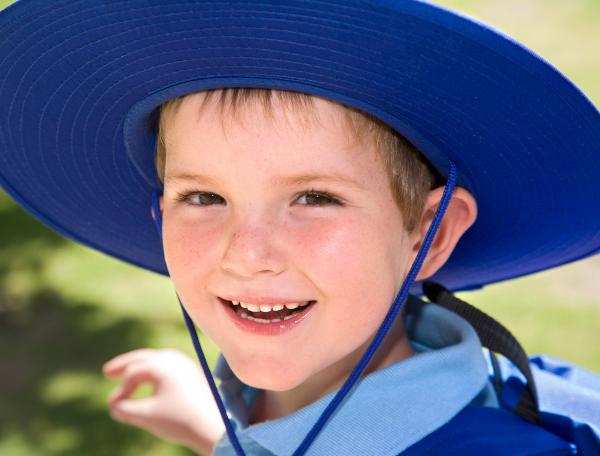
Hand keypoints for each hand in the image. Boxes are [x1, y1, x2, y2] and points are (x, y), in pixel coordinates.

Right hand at [103, 348, 224, 454]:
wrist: (212, 427)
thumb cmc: (179, 420)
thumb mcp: (146, 416)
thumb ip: (124, 409)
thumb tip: (114, 405)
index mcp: (163, 365)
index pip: (134, 372)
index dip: (121, 389)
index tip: (114, 406)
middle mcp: (175, 359)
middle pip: (144, 357)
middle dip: (125, 365)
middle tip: (106, 372)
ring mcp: (185, 364)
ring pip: (156, 360)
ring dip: (139, 368)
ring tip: (125, 373)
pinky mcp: (191, 372)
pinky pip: (167, 366)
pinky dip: (153, 371)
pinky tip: (147, 380)